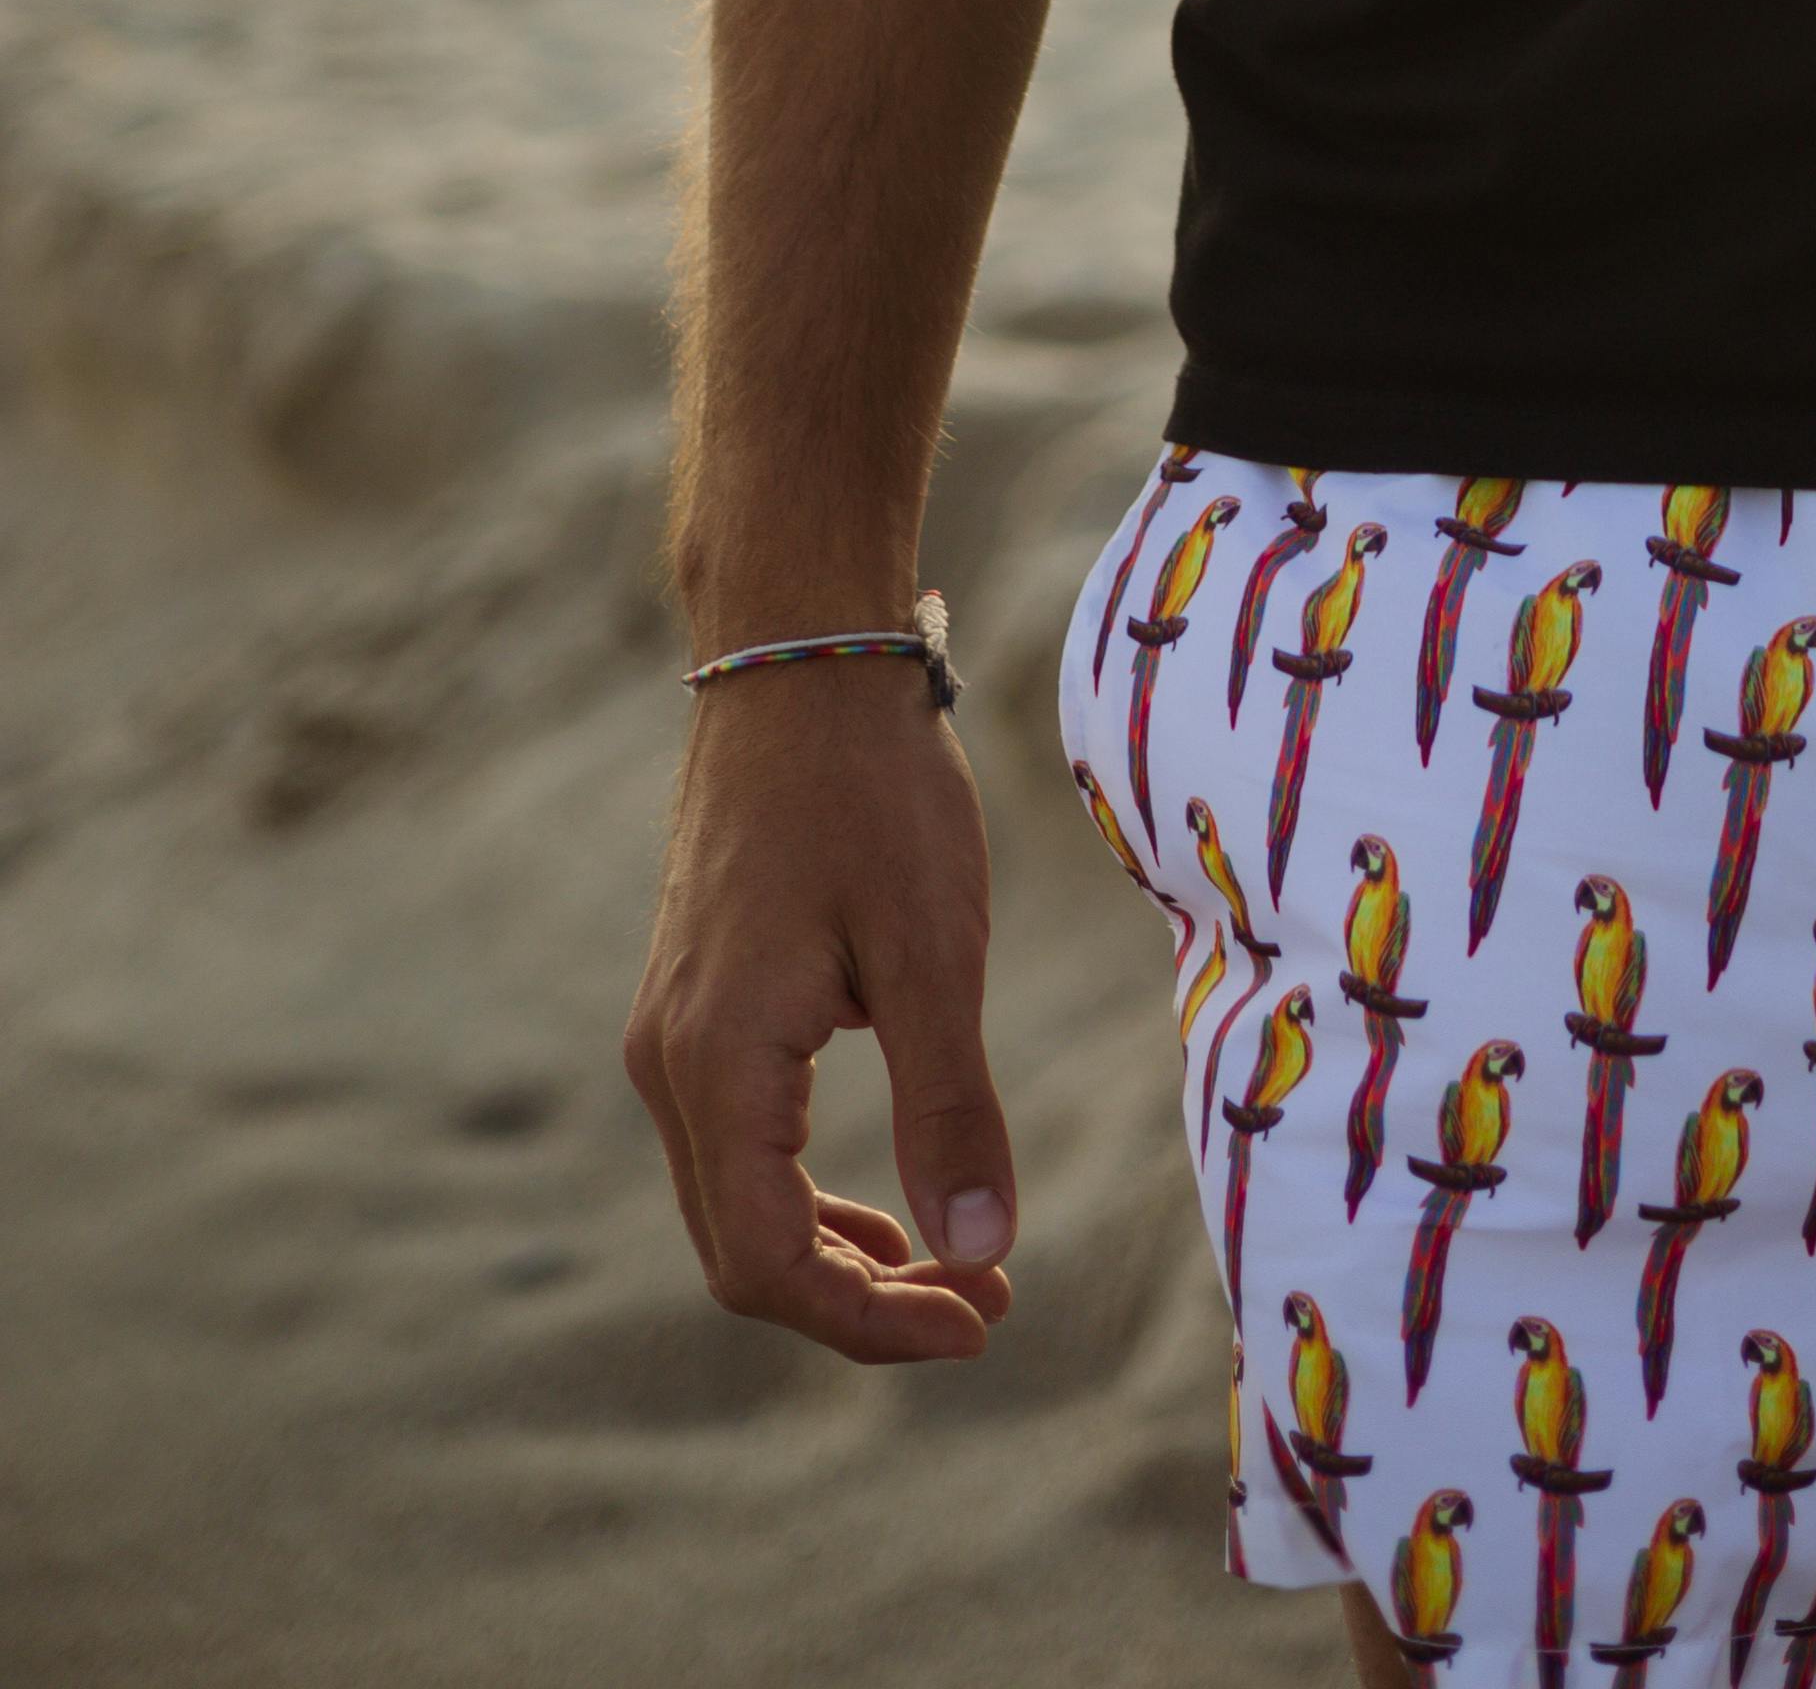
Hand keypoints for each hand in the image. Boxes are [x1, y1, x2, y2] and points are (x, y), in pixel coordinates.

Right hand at [623, 665, 1020, 1363]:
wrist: (798, 655)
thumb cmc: (874, 786)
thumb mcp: (934, 946)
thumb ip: (951, 1104)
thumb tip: (981, 1251)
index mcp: (718, 1062)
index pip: (771, 1263)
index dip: (872, 1321)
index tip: (982, 1322)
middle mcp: (670, 1065)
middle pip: (744, 1254)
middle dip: (863, 1304)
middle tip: (985, 1309)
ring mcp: (671, 1034)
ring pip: (736, 1207)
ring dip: (839, 1256)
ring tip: (955, 1275)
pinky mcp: (694, 1005)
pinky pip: (737, 1146)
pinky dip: (810, 1196)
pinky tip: (889, 1206)